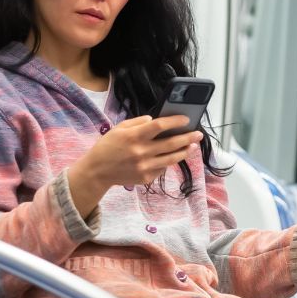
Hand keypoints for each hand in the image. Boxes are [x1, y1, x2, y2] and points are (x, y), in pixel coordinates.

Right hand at [65, 115, 199, 216]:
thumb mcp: (119, 128)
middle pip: (171, 143)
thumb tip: (155, 120)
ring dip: (185, 152)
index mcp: (134, 136)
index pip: (160, 126)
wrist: (97, 171)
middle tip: (199, 134)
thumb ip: (138, 123)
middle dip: (188, 137)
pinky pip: (162, 169)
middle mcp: (141, 152)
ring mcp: (144, 167)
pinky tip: (172, 157)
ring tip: (193, 146)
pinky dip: (168, 162)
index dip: (175, 122)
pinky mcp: (146, 178)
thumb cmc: (108, 146)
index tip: (186, 119)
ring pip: (172, 159)